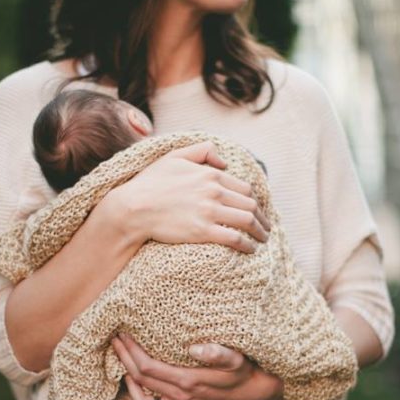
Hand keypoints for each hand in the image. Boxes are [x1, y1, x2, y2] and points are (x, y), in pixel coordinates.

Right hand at [104, 141, 270, 252]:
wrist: (133, 208)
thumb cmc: (150, 183)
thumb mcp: (174, 156)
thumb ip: (202, 151)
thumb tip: (224, 162)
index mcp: (210, 174)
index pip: (244, 187)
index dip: (255, 200)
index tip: (258, 210)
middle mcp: (214, 191)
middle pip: (250, 204)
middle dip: (262, 217)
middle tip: (266, 227)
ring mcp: (210, 212)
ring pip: (247, 221)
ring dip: (260, 231)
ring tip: (263, 239)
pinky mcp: (203, 231)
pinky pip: (235, 238)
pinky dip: (247, 244)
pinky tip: (251, 249)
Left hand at [111, 332, 283, 399]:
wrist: (253, 390)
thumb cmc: (243, 370)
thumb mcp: (236, 358)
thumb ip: (217, 353)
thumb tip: (194, 348)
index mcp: (187, 381)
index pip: (147, 367)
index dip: (131, 351)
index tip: (122, 334)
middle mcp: (179, 397)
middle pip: (139, 380)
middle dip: (123, 358)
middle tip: (114, 340)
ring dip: (128, 383)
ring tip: (123, 362)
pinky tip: (136, 394)